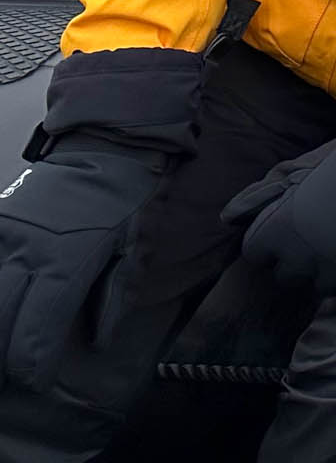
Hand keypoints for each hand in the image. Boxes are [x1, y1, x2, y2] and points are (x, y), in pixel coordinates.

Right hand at [0, 146, 162, 388]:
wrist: (107, 147)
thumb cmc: (125, 202)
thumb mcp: (132, 249)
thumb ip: (113, 298)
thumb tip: (97, 343)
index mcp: (66, 261)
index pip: (35, 334)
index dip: (31, 367)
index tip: (34, 380)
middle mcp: (26, 248)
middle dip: (0, 356)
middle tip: (9, 371)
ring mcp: (2, 233)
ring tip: (4, 337)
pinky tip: (1, 297)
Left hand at [227, 123, 335, 303]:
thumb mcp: (299, 168)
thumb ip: (259, 196)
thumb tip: (227, 218)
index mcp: (276, 232)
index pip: (257, 254)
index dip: (276, 239)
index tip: (300, 225)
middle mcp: (299, 261)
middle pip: (288, 275)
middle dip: (304, 258)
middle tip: (332, 231)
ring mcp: (334, 278)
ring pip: (321, 289)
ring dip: (333, 272)